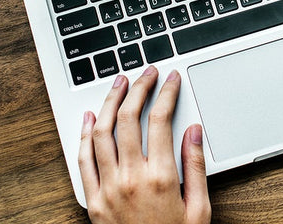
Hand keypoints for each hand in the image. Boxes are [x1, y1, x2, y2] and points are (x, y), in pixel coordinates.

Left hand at [79, 66, 210, 223]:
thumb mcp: (199, 209)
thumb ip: (195, 166)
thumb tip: (193, 130)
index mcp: (161, 178)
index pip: (160, 120)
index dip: (166, 93)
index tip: (171, 79)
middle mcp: (130, 179)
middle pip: (129, 119)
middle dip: (138, 89)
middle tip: (145, 73)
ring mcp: (107, 189)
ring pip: (102, 133)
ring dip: (110, 103)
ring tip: (119, 84)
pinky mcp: (92, 201)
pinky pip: (83, 160)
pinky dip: (85, 134)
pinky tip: (91, 117)